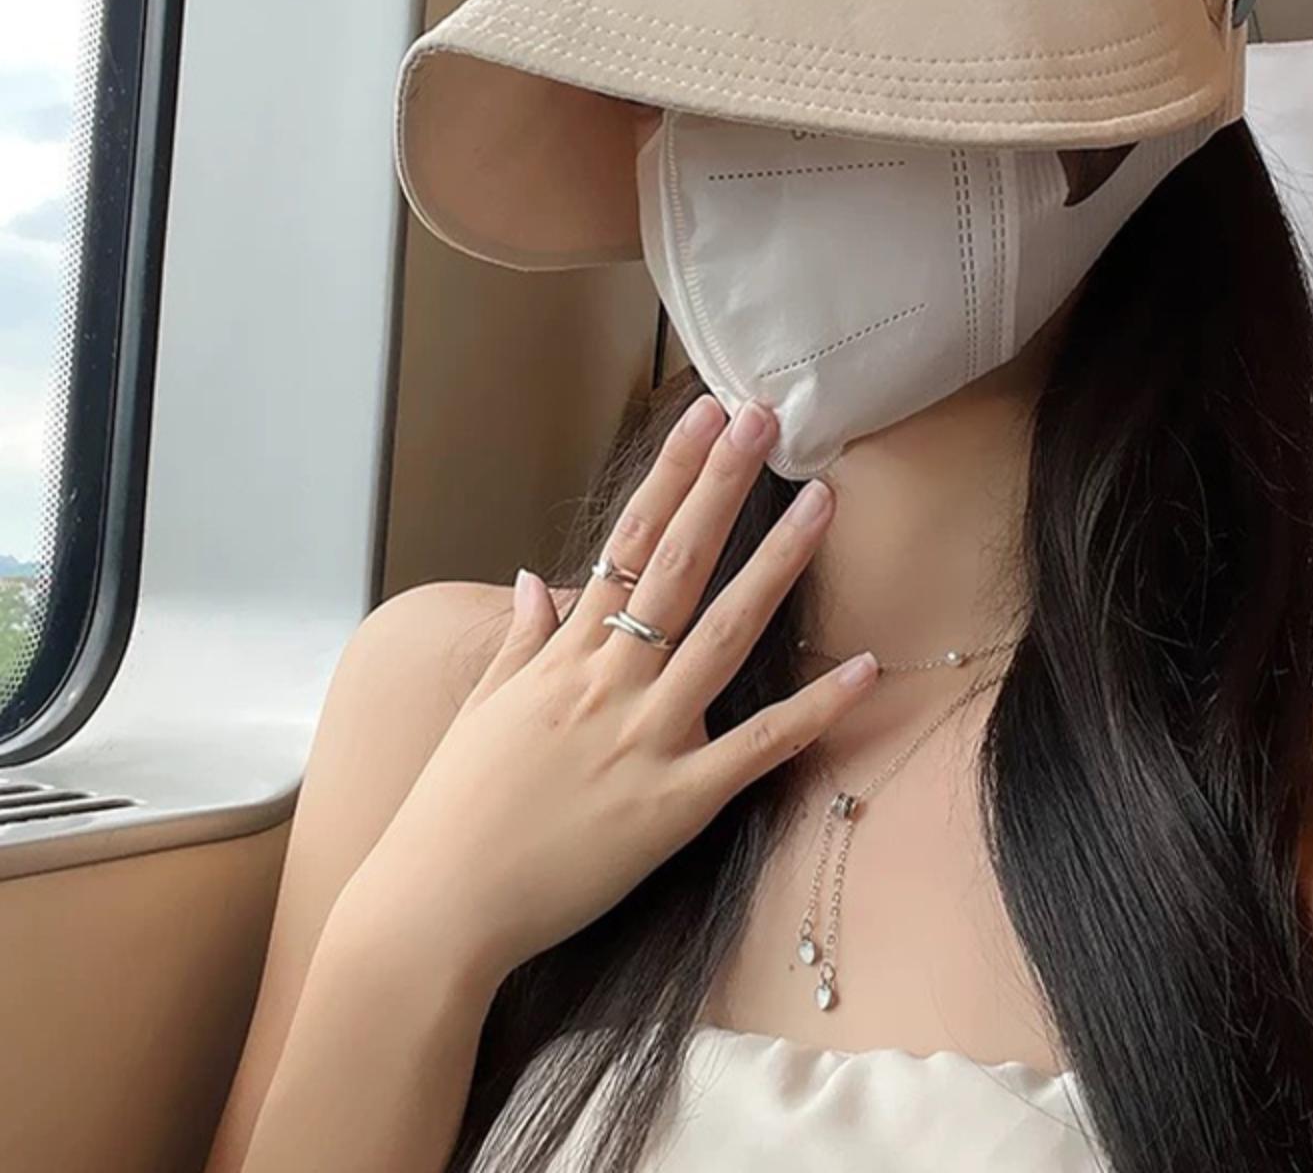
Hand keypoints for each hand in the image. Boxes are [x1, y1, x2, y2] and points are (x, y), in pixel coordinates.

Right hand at [336, 394, 878, 993]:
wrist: (438, 908)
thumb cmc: (454, 809)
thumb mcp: (481, 708)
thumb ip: (518, 638)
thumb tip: (533, 575)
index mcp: (563, 655)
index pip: (625, 542)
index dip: (670, 475)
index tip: (704, 417)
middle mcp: (608, 682)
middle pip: (675, 564)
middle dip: (721, 485)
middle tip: (762, 417)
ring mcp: (646, 739)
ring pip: (722, 635)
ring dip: (776, 565)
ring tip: (822, 502)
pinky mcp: (676, 804)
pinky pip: (755, 748)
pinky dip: (813, 709)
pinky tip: (861, 667)